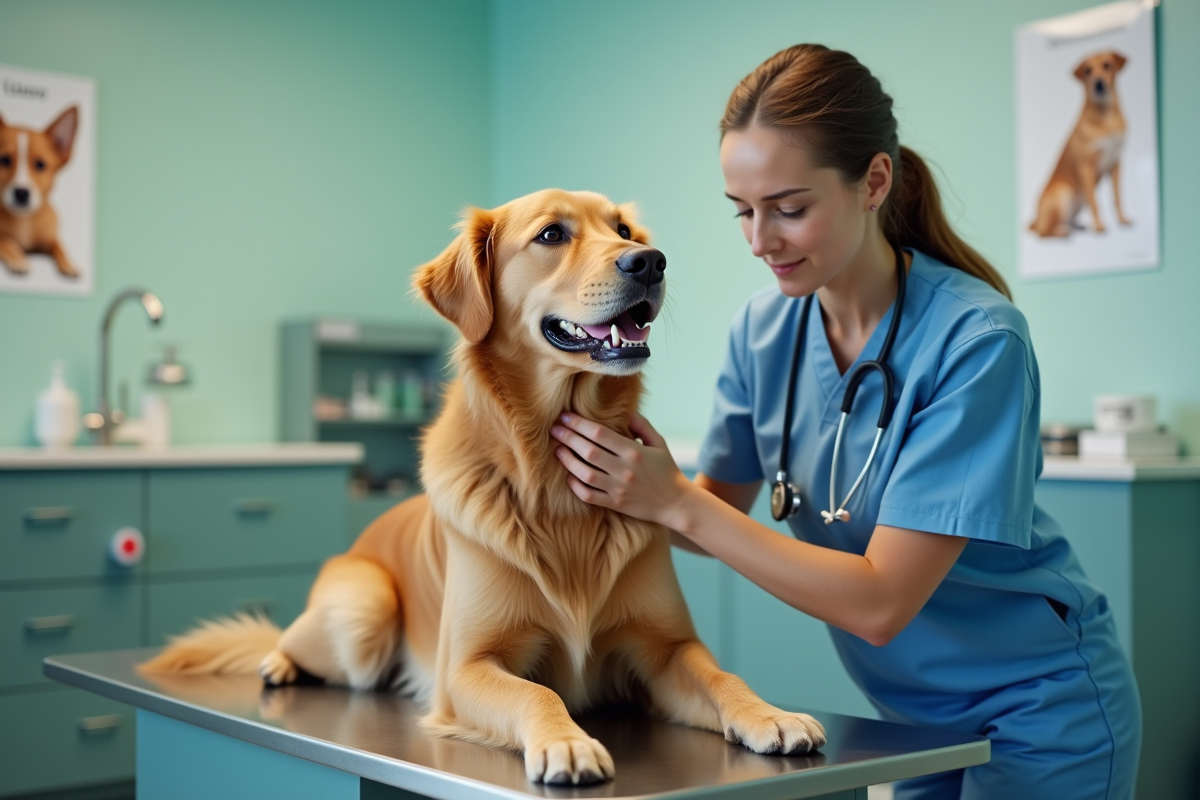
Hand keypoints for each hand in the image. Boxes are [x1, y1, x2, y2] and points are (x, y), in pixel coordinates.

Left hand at [550, 412, 687, 526]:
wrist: (676, 503)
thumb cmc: (666, 470)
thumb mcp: (659, 443)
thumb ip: (642, 425)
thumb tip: (625, 410)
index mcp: (634, 451)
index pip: (600, 433)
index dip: (579, 423)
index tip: (565, 416)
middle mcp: (624, 470)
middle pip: (588, 451)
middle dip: (568, 437)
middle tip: (554, 429)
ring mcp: (618, 489)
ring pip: (585, 474)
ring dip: (568, 460)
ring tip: (558, 450)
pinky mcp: (615, 504)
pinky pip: (589, 496)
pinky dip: (576, 486)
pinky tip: (568, 476)